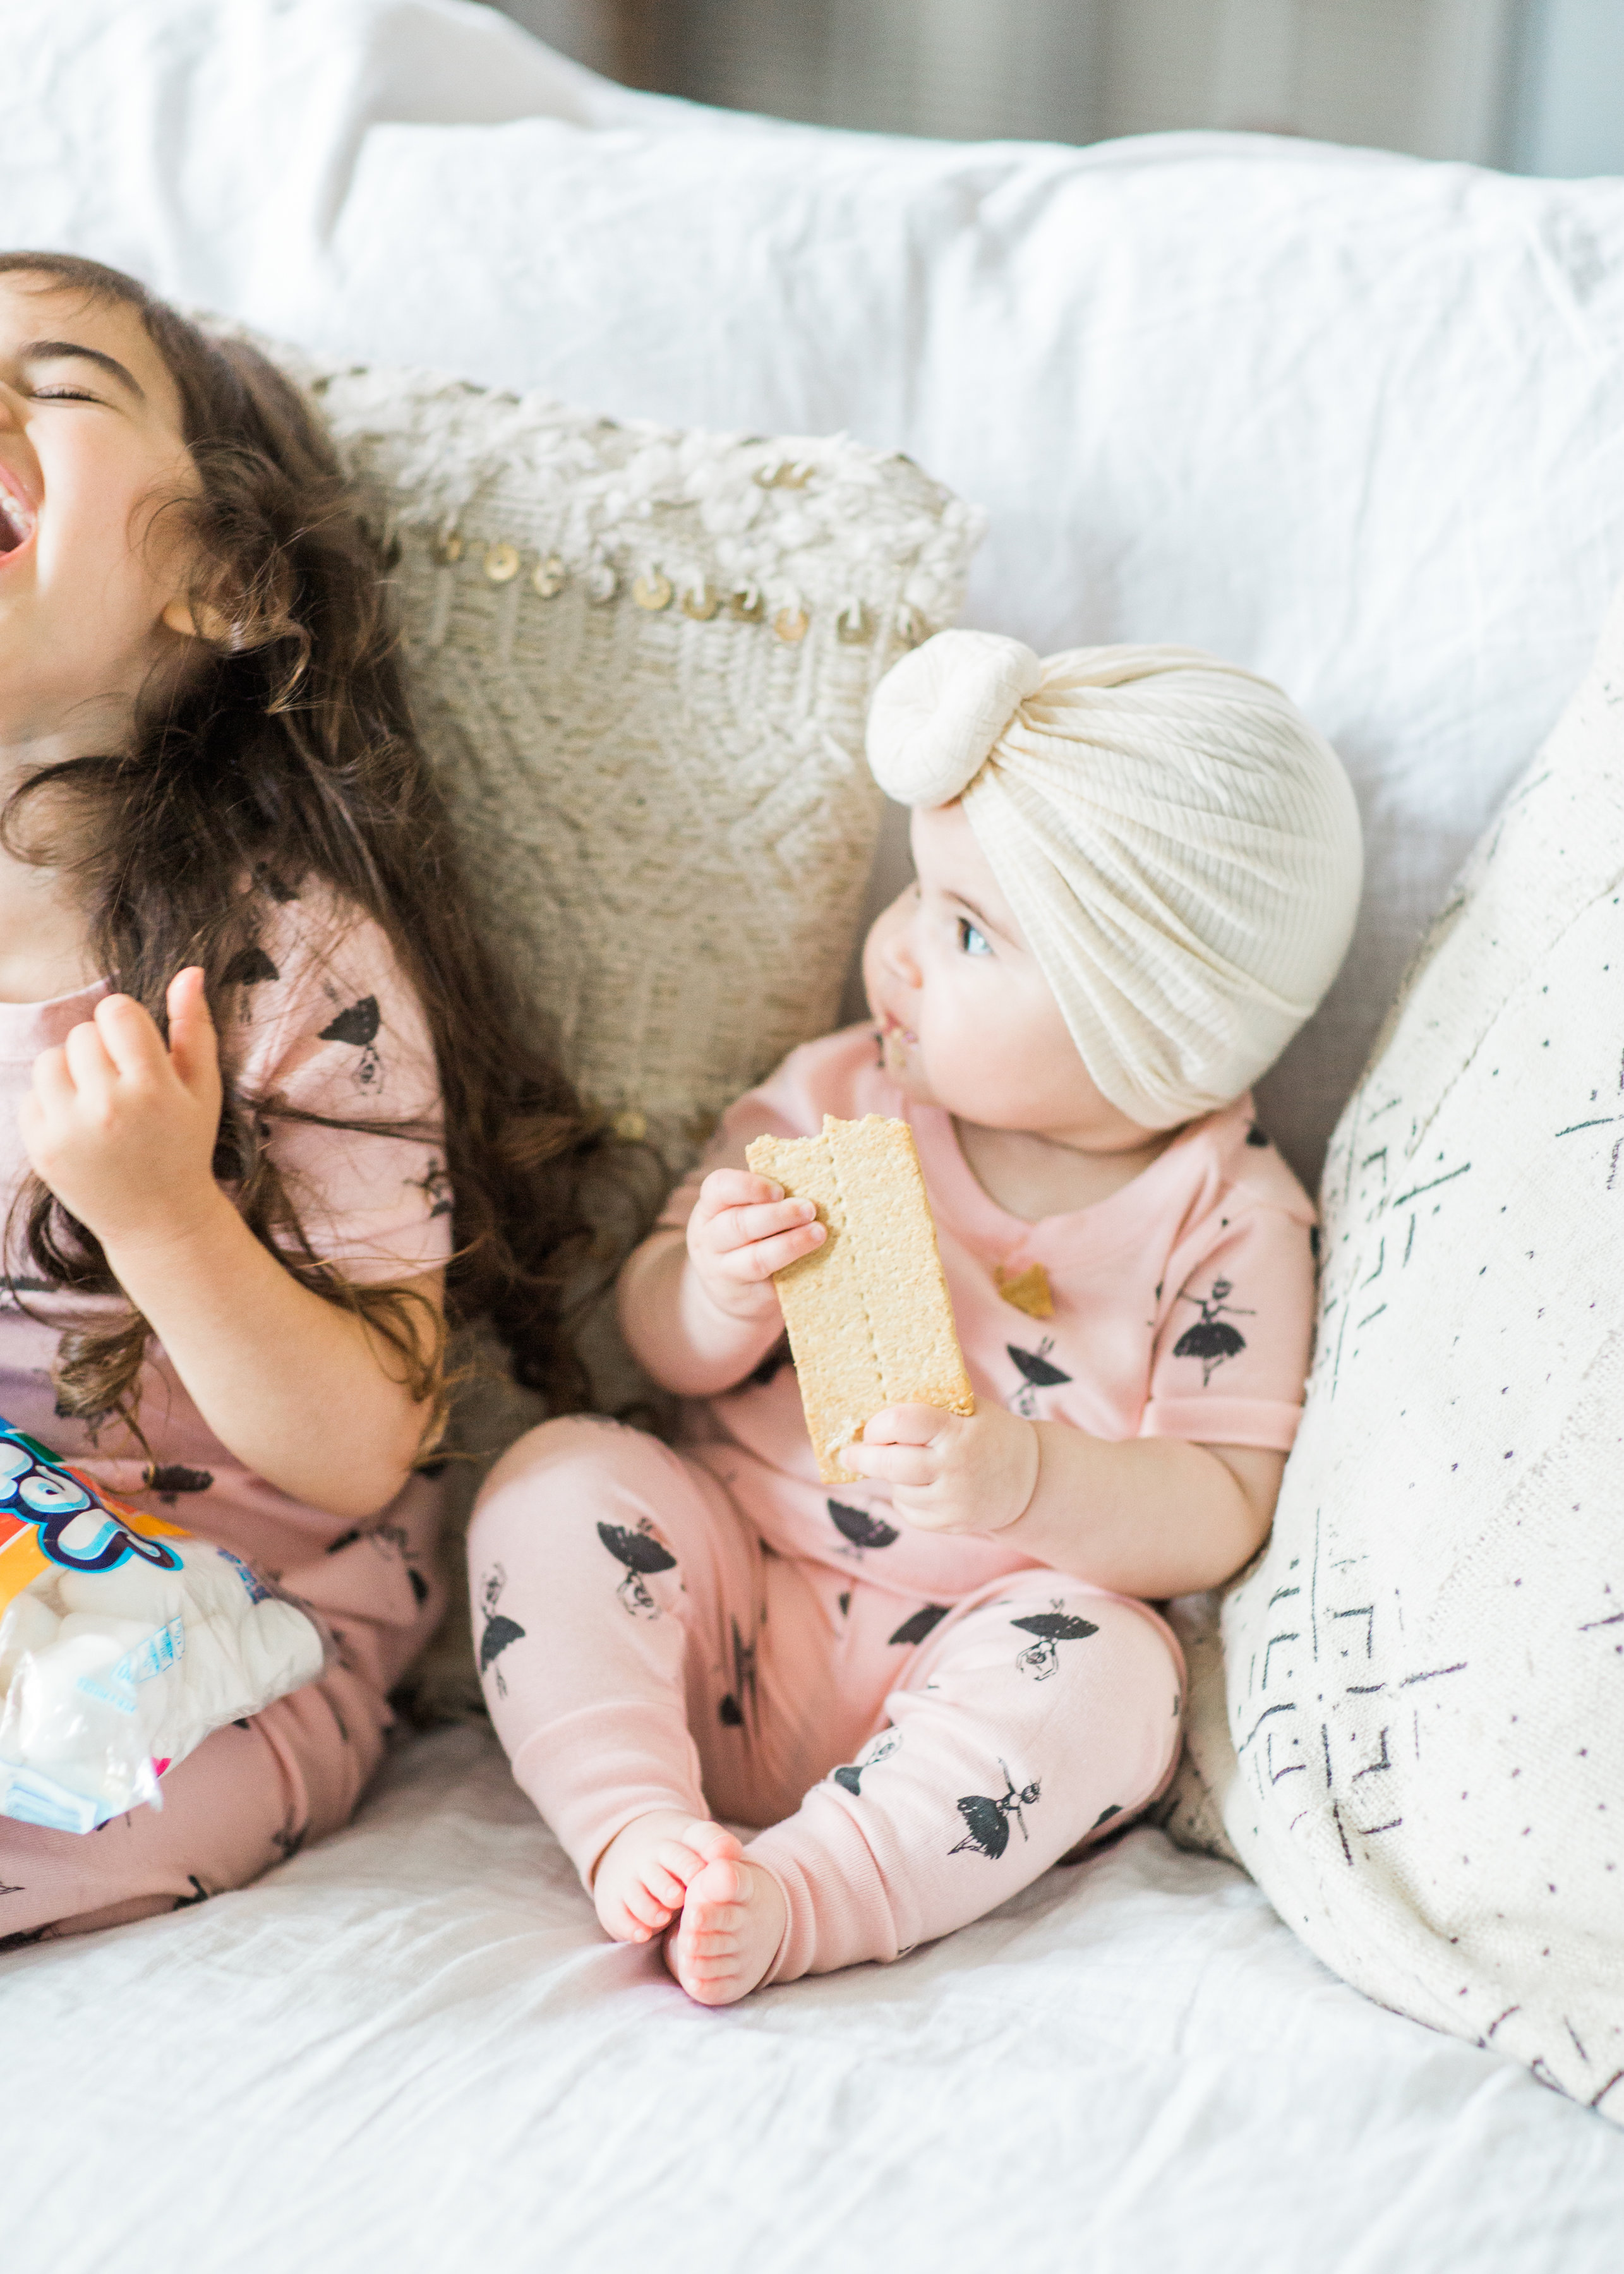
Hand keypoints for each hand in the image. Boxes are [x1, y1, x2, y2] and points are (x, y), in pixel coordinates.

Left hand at [18, 968, 225, 1257]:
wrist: (158, 1220)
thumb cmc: (184, 1146)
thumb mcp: (203, 1090)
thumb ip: (194, 1028)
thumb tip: (190, 971)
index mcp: (151, 1088)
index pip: (116, 1011)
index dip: (126, 1023)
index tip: (137, 1049)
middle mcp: (107, 1108)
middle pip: (83, 1033)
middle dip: (101, 1049)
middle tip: (123, 1084)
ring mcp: (69, 1130)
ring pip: (51, 1058)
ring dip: (72, 1071)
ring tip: (98, 1100)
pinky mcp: (41, 1148)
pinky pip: (31, 1093)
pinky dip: (52, 1102)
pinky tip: (80, 1124)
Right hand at [685, 1168, 823, 1325]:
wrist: (732, 1293)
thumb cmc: (747, 1238)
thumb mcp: (742, 1214)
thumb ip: (765, 1202)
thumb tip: (809, 1185)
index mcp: (710, 1209)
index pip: (719, 1187)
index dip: (749, 1186)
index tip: (779, 1191)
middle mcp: (709, 1239)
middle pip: (738, 1224)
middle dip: (778, 1215)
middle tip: (809, 1208)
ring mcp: (723, 1271)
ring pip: (755, 1257)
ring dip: (790, 1243)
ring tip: (818, 1232)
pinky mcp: (744, 1296)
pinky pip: (770, 1283)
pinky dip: (793, 1266)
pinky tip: (814, 1256)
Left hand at [840, 1400, 1039, 1535]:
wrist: (1030, 1480)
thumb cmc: (989, 1434)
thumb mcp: (970, 1410)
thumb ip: (930, 1408)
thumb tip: (872, 1404)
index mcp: (958, 1431)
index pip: (904, 1423)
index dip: (878, 1424)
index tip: (869, 1427)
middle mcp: (955, 1467)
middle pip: (891, 1464)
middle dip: (862, 1458)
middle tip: (848, 1454)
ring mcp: (953, 1500)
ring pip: (897, 1489)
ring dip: (890, 1477)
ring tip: (903, 1464)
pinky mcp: (951, 1524)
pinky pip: (909, 1511)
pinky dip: (905, 1497)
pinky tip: (920, 1485)